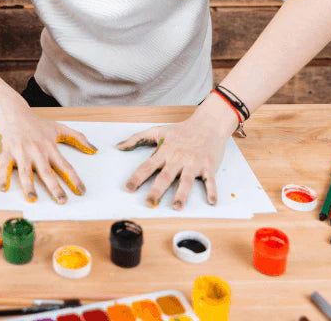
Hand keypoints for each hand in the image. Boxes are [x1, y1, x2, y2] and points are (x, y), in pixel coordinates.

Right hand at [0, 108, 96, 203]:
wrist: (12, 111)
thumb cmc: (35, 122)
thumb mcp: (58, 127)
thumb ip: (77, 138)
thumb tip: (94, 150)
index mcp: (49, 147)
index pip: (64, 166)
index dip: (74, 179)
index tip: (81, 191)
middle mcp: (36, 151)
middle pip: (46, 172)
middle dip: (55, 187)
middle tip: (62, 201)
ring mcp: (20, 152)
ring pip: (25, 172)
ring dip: (29, 186)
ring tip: (33, 199)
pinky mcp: (6, 152)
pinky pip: (4, 167)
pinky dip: (3, 178)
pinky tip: (3, 188)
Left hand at [118, 108, 233, 208]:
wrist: (208, 123)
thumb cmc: (182, 130)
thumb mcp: (158, 131)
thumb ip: (137, 139)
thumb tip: (119, 146)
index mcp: (165, 152)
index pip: (147, 166)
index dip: (137, 178)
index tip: (128, 189)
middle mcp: (178, 158)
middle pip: (165, 176)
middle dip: (156, 190)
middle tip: (149, 203)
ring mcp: (194, 162)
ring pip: (186, 180)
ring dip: (182, 194)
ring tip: (176, 207)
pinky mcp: (209, 165)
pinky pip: (210, 180)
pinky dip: (212, 191)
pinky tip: (211, 202)